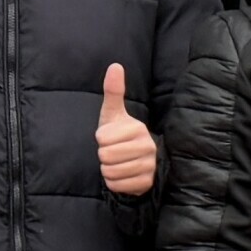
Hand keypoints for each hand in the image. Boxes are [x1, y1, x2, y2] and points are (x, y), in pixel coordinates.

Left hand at [95, 65, 156, 196]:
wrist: (137, 161)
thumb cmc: (119, 135)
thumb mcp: (114, 114)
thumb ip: (113, 91)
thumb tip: (115, 65)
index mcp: (138, 128)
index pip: (102, 138)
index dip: (101, 140)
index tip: (111, 138)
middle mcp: (147, 146)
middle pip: (106, 156)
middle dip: (103, 156)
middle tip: (113, 153)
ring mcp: (149, 166)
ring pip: (111, 171)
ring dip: (108, 170)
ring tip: (117, 164)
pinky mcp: (147, 183)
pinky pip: (117, 185)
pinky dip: (114, 183)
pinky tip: (122, 176)